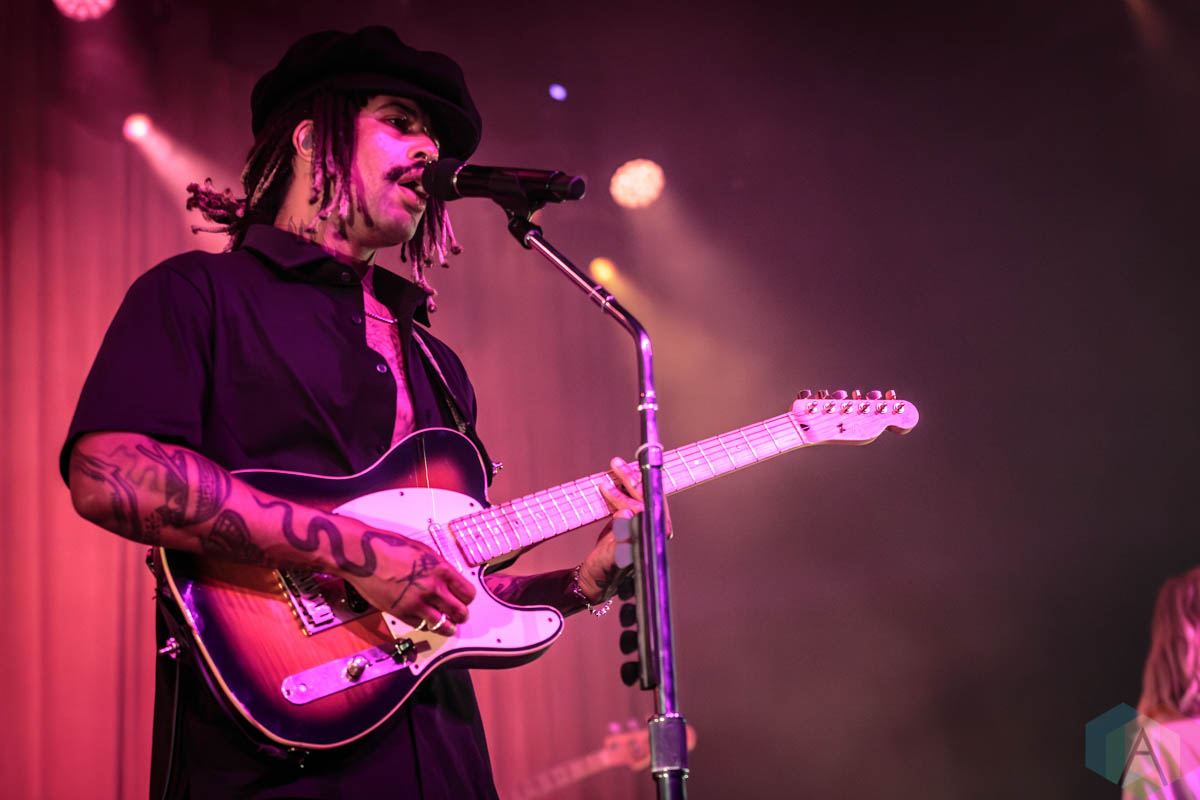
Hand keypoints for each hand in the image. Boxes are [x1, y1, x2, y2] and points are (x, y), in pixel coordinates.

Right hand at [343, 531, 475, 635]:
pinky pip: (421, 626)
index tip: (465, 600)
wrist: (363, 555)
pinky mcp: (401, 612)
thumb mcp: (423, 551)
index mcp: (441, 569)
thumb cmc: (389, 547)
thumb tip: (448, 579)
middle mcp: (432, 587)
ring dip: (448, 627)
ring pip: (443, 625)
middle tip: (460, 616)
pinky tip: (427, 623)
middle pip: (459, 611)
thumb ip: (438, 567)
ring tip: (449, 627)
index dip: (468, 599)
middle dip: (461, 615)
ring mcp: (416, 602)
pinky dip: (427, 626)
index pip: (468, 593)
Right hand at [577, 457, 670, 603]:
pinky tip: (618, 475)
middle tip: (616, 465)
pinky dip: (625, 485)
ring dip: (629, 479)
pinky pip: (633, 497)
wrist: (596, 577)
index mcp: (650, 540)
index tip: (625, 479)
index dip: (637, 492)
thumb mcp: (609, 557)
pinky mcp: (635, 520)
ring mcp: (644, 524)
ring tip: (615, 465)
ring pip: (641, 495)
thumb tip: (627, 515)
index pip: (647, 509)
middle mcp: (652, 531)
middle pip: (647, 498)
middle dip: (631, 480)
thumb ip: (620, 538)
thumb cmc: (603, 571)